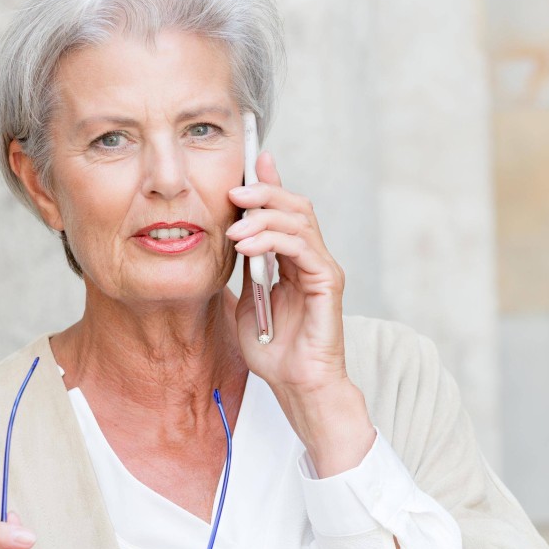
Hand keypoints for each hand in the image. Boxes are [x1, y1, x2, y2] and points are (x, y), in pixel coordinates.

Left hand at [226, 153, 374, 474]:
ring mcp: (322, 269)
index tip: (248, 162)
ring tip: (234, 227)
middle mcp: (311, 259)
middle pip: (295, 206)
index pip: (284, 211)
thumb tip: (220, 246)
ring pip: (300, 220)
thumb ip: (240, 273)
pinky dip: (274, 240)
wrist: (296, 386)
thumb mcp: (243, 303)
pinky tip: (248, 246)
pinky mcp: (328, 283)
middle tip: (233, 192)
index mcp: (292, 261)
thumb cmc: (273, 352)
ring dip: (264, 217)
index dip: (269, 183)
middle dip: (263, 192)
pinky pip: (303, 248)